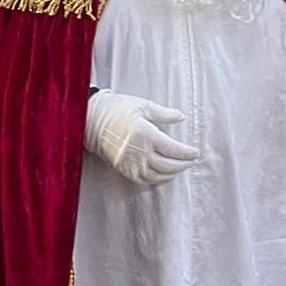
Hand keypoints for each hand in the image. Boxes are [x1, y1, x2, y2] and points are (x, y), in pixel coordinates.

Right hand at [85, 90, 199, 184]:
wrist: (90, 119)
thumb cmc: (117, 109)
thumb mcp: (143, 105)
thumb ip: (164, 114)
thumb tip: (181, 117)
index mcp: (145, 134)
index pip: (173, 149)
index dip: (187, 153)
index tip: (195, 152)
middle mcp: (139, 151)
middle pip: (168, 165)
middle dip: (183, 165)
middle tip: (191, 161)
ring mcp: (130, 162)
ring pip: (157, 175)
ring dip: (172, 173)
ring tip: (180, 167)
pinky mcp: (123, 168)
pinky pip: (144, 180)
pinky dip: (157, 179)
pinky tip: (164, 174)